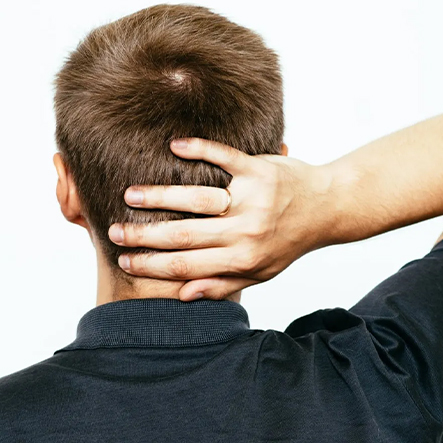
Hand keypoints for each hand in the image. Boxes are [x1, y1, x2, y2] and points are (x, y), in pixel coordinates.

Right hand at [108, 137, 335, 300]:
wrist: (328, 208)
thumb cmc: (288, 242)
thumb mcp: (260, 272)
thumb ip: (222, 283)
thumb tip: (183, 296)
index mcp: (243, 259)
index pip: (187, 266)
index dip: (152, 266)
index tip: (124, 262)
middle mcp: (246, 231)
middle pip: (185, 235)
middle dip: (144, 235)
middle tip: (114, 231)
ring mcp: (253, 198)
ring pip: (197, 198)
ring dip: (160, 195)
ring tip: (130, 195)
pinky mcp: (260, 168)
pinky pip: (225, 157)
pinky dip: (198, 149)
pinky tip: (174, 146)